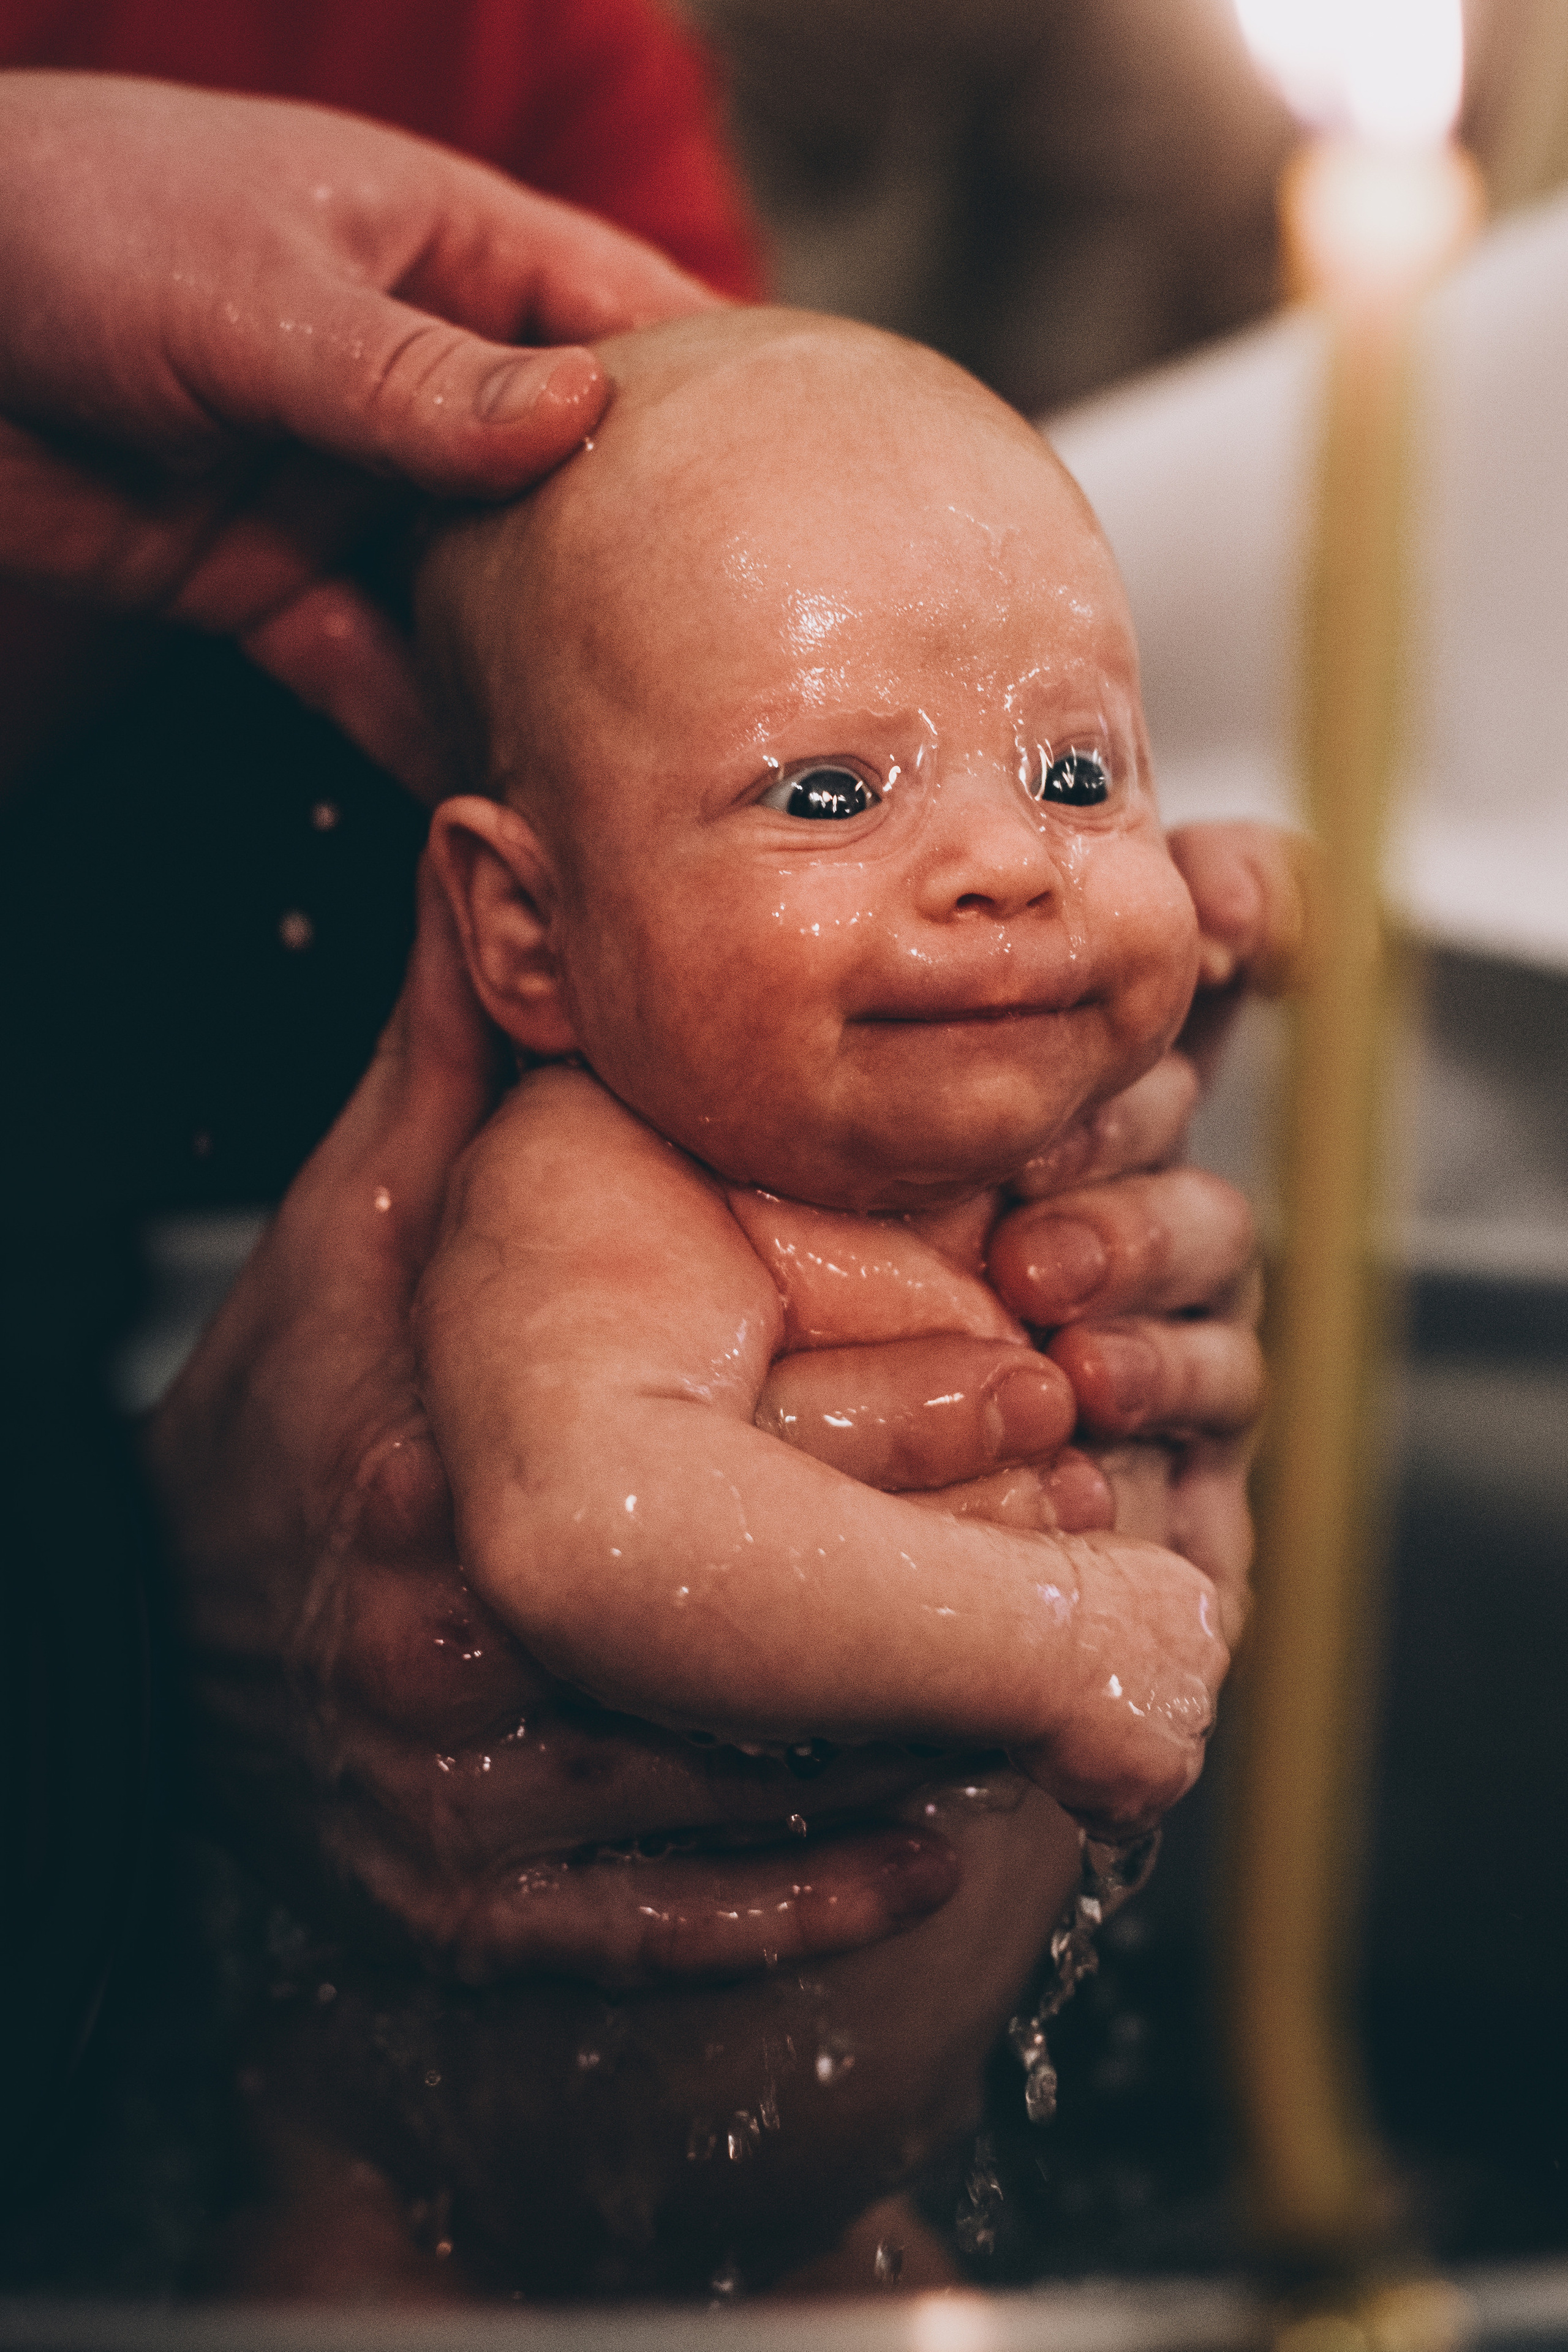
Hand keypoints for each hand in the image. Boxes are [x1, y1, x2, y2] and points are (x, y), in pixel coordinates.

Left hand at [0, 73, 715, 793]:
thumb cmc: (67, 226)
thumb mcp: (259, 289)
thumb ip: (418, 377)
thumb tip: (585, 421)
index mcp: (441, 254)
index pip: (624, 321)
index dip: (728, 398)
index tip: (828, 487)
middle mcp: (417, 381)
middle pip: (575, 486)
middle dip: (655, 571)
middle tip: (754, 669)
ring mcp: (349, 488)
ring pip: (485, 598)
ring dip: (547, 677)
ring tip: (647, 764)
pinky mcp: (270, 581)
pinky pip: (372, 670)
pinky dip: (424, 734)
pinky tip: (496, 802)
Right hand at [145, 823, 1295, 1967]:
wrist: (122, 1652)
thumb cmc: (265, 1427)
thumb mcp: (341, 1235)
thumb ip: (438, 1062)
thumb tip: (481, 858)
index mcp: (455, 1478)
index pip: (737, 1472)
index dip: (914, 1431)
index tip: (1042, 1393)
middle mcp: (465, 1664)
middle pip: (775, 1652)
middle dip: (956, 1601)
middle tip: (1100, 1547)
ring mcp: (465, 1812)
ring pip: (756, 1796)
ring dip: (921, 1747)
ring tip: (1053, 1696)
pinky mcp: (464, 1919)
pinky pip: (677, 1929)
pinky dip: (814, 1898)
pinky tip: (926, 1852)